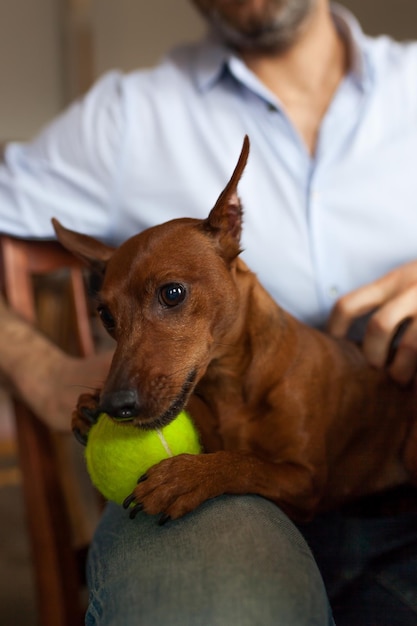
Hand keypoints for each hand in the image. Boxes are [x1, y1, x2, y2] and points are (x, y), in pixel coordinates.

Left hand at [327, 260, 416, 385]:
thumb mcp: (407, 280)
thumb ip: (384, 300)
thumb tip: (348, 341)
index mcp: (393, 281)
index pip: (349, 304)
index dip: (335, 330)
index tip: (336, 349)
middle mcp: (413, 289)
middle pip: (379, 326)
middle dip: (373, 355)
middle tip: (378, 368)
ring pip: (410, 347)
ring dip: (401, 370)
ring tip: (401, 379)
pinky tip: (415, 384)